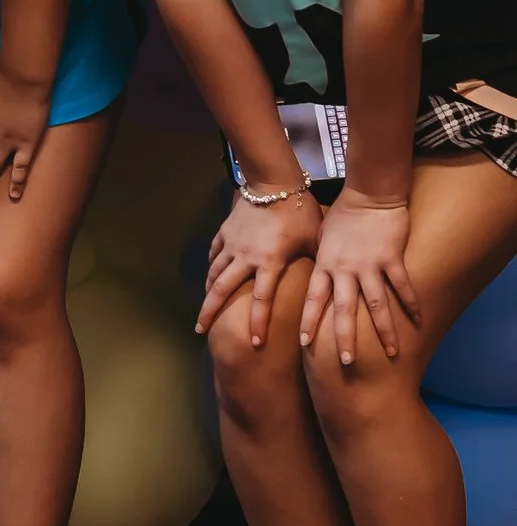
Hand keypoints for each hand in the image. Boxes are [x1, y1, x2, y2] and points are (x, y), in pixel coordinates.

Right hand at [197, 190, 322, 347]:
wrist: (274, 181)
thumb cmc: (300, 211)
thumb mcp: (313, 241)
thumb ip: (312, 264)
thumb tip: (326, 284)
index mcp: (268, 262)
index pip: (261, 299)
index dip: (257, 323)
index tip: (254, 343)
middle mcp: (245, 256)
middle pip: (222, 289)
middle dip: (210, 311)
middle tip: (200, 330)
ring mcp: (232, 243)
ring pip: (214, 271)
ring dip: (207, 291)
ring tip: (203, 307)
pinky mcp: (226, 230)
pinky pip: (215, 252)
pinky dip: (211, 265)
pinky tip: (210, 274)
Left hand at [300, 188, 419, 368]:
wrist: (370, 193)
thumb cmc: (343, 214)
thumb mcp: (321, 236)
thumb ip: (319, 258)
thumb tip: (314, 274)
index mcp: (325, 265)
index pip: (313, 299)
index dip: (309, 321)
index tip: (305, 343)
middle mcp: (345, 269)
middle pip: (343, 310)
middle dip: (344, 338)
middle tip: (346, 363)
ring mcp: (370, 265)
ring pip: (376, 305)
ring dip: (383, 331)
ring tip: (390, 353)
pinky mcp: (392, 259)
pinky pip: (402, 287)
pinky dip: (412, 304)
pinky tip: (419, 321)